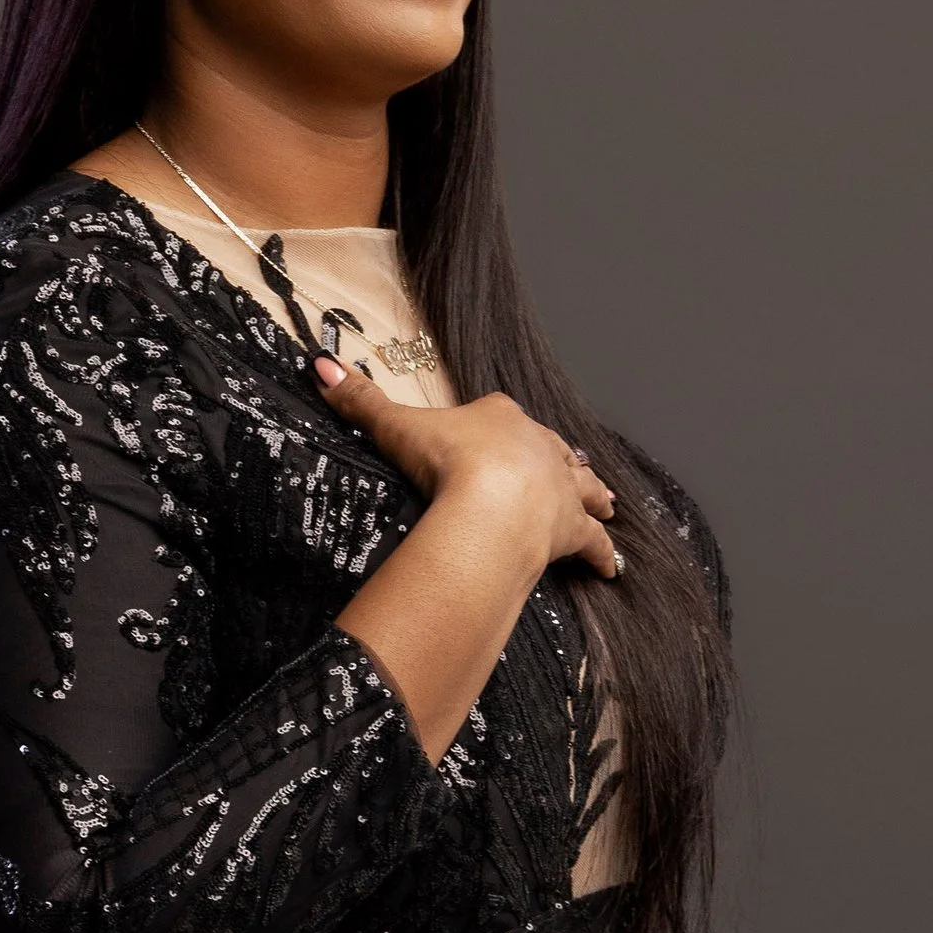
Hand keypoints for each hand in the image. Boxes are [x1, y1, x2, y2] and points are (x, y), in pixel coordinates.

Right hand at [314, 361, 618, 582]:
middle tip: (570, 466)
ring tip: (609, 503)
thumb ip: (360, 399)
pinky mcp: (571, 528)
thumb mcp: (395, 427)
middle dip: (558, 459)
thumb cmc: (444, 462)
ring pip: (583, 488)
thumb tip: (320, 366)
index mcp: (500, 418)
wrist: (486, 503)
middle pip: (551, 449)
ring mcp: (560, 487)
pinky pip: (592, 543)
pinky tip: (611, 567)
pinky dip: (602, 554)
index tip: (496, 435)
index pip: (501, 416)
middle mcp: (539, 446)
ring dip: (594, 495)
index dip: (499, 427)